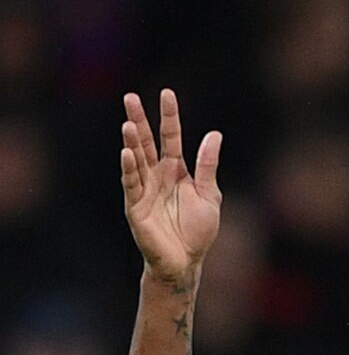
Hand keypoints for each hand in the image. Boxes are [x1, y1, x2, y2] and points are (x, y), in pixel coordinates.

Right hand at [120, 89, 221, 283]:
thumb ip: (208, 165)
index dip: (169, 116)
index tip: (167, 93)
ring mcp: (144, 190)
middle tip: (130, 97)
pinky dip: (129, 169)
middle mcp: (157, 176)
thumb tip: (214, 134)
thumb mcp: (209, 194)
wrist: (186, 261)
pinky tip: (127, 152)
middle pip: (146, 143)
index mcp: (176, 171)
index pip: (171, 137)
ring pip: (136, 160)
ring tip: (129, 122)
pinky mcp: (136, 207)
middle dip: (139, 120)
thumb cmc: (198, 231)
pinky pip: (131, 185)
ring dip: (132, 142)